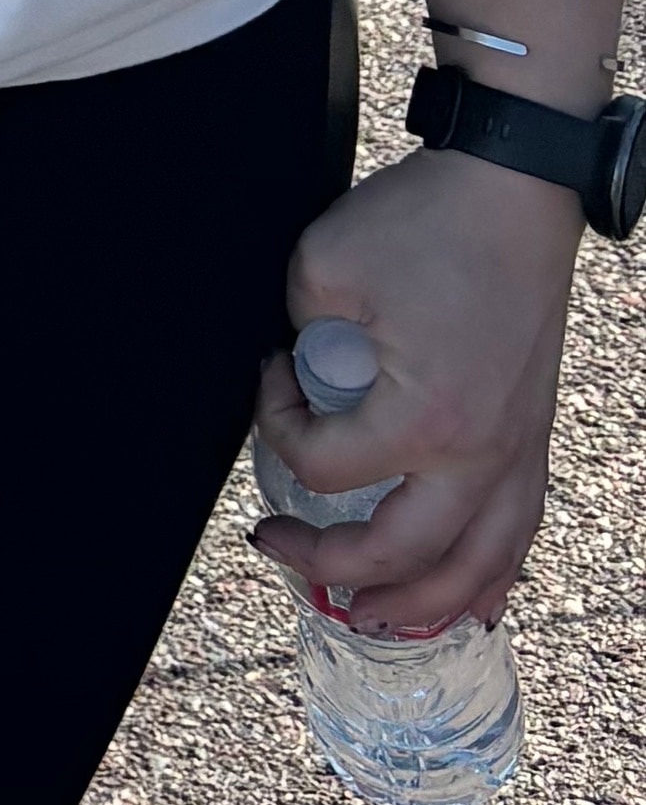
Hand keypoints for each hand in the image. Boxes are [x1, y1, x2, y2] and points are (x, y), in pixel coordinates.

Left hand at [248, 148, 583, 637]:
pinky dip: (489, 577)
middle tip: (276, 547)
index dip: (275, 428)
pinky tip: (468, 598)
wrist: (514, 189)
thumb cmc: (427, 222)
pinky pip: (518, 533)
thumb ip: (300, 329)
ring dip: (418, 604)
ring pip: (477, 568)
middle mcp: (480, 454)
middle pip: (402, 555)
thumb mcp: (324, 262)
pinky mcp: (534, 436)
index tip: (270, 377)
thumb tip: (300, 370)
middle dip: (330, 568)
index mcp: (424, 418)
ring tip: (366, 614)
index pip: (325, 467)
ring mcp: (517, 451)